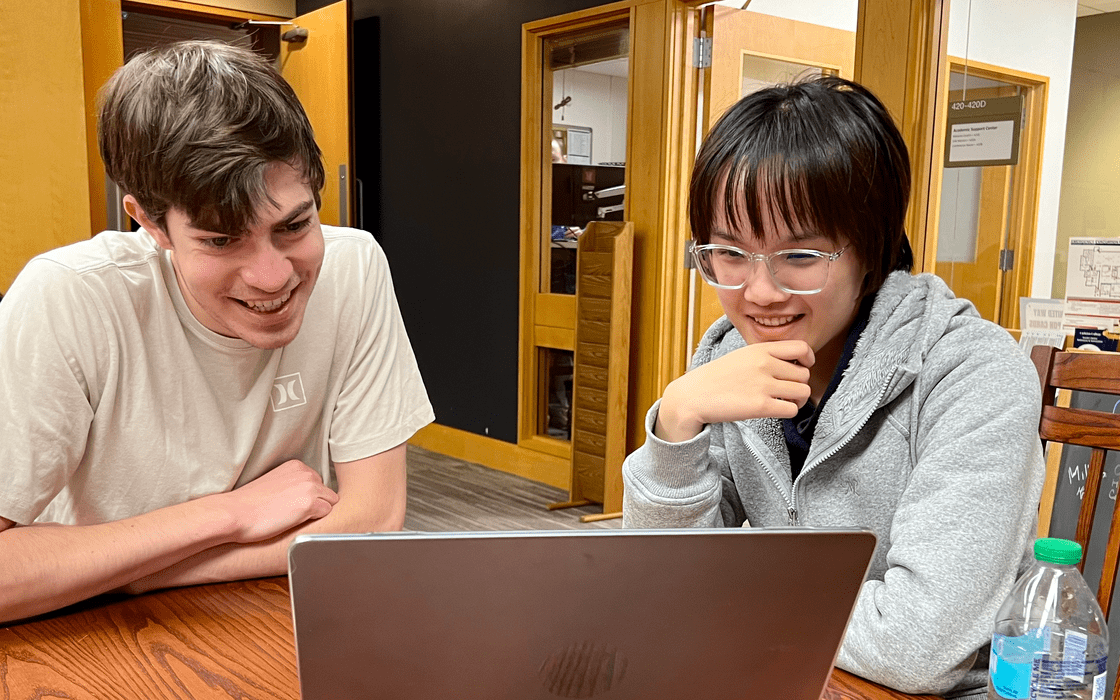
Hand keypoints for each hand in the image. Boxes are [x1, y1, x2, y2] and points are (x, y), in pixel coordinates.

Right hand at [216, 460, 339, 543]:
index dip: (308, 497)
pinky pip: (327, 514)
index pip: (317, 482)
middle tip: (295, 514)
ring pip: (330, 502)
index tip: (293, 504)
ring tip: (295, 519)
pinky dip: (315, 521)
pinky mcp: (310, 504)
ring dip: (317, 512)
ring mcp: (310, 487)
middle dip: (316, 503)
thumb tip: (303, 496)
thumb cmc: (248, 504)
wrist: (234, 513)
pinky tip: (297, 523)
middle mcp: (306, 473)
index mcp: (296, 466)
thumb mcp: (274, 483)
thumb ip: (292, 484)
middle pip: (327, 492)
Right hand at [656, 340, 813, 441]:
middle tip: (786, 392)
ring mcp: (763, 385)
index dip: (808, 359)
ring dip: (797, 400)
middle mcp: (765, 364)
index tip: (802, 368)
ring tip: (783, 402)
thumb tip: (793, 365)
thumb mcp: (741, 356)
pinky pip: (792, 410)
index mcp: (760, 349)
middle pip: (804, 374)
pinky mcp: (760, 406)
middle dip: (798, 384)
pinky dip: (788, 412)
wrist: (693, 396)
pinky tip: (776, 411)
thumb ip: (765, 356)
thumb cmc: (716, 378)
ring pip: (803, 392)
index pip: (802, 348)